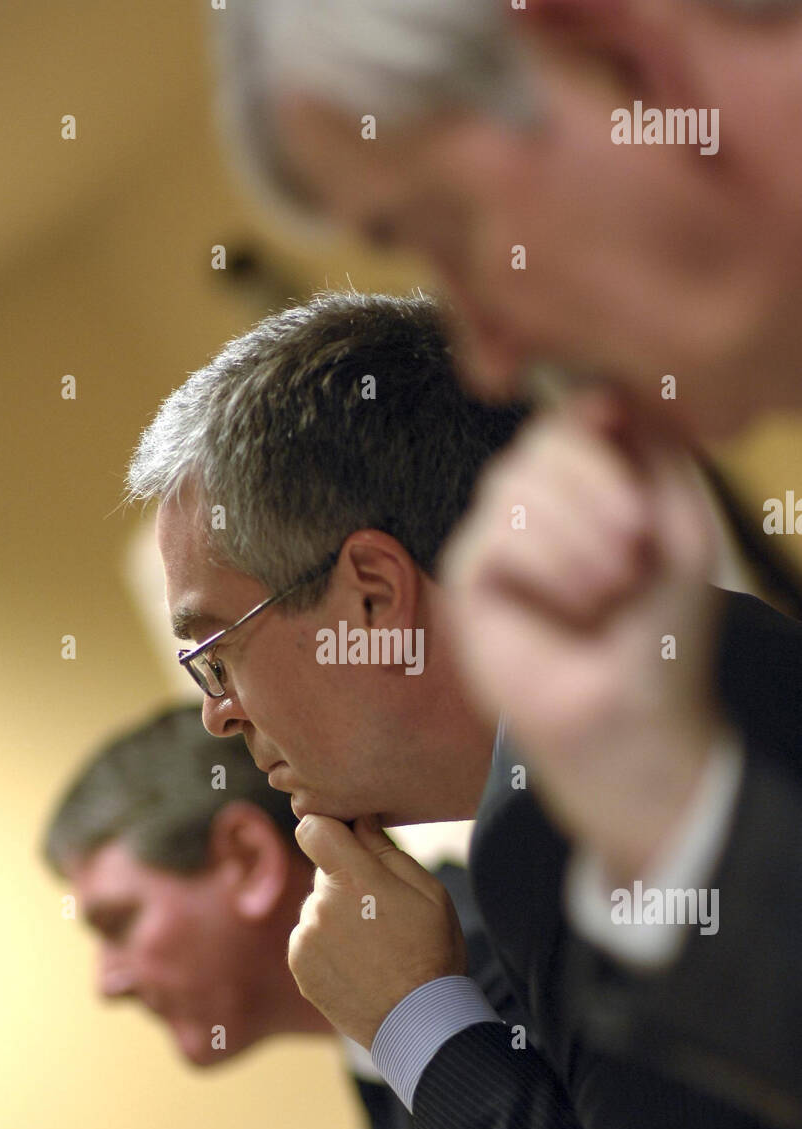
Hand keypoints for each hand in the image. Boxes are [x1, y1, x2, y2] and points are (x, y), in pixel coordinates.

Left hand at [288, 814, 466, 1049]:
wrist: (417, 1020)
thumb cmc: (432, 952)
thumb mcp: (428, 893)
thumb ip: (387, 851)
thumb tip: (360, 821)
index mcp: (354, 879)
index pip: (313, 828)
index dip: (328, 830)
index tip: (346, 840)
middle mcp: (321, 904)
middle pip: (323, 872)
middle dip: (347, 881)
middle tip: (381, 912)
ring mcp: (305, 937)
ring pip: (317, 907)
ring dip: (336, 916)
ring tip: (373, 946)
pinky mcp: (299, 964)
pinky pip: (308, 938)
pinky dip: (327, 945)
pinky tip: (358, 964)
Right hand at [443, 392, 723, 880]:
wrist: (633, 714)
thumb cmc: (662, 631)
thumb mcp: (684, 527)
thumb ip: (652, 451)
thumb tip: (604, 391)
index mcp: (591, 483)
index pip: (577, 414)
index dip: (597, 420)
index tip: (623, 443)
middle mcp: (540, 503)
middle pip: (543, 440)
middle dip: (597, 486)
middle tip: (636, 548)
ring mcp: (499, 537)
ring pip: (515, 483)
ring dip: (577, 531)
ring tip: (612, 587)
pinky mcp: (467, 579)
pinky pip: (493, 534)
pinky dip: (546, 563)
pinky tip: (578, 603)